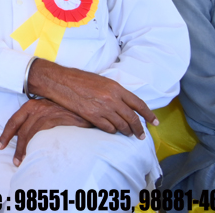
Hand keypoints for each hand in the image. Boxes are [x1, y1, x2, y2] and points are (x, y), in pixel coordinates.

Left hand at [0, 98, 91, 165]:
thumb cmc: (65, 109)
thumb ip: (35, 119)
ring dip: (25, 150)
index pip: (13, 121)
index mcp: (31, 105)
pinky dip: (37, 146)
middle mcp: (36, 107)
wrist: (83, 104)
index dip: (5, 135)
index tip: (0, 146)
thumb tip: (23, 134)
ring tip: (23, 162)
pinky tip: (37, 154)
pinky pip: (42, 135)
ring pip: (30, 134)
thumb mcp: (46, 110)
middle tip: (15, 161)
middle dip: (16, 147)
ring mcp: (45, 113)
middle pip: (20, 130)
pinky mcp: (55, 119)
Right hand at [27, 59, 157, 137]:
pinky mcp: (92, 116)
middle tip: (141, 135)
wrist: (60, 81)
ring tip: (127, 134)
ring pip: (121, 125)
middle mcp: (112, 98)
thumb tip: (124, 103)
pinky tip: (112, 130)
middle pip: (132, 118)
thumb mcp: (101, 81)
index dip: (149, 115)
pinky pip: (108, 128)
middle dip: (139, 129)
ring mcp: (102, 108)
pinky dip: (112, 131)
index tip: (155, 122)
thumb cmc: (79, 79)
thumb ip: (114, 92)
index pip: (138, 104)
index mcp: (116, 87)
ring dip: (126, 131)